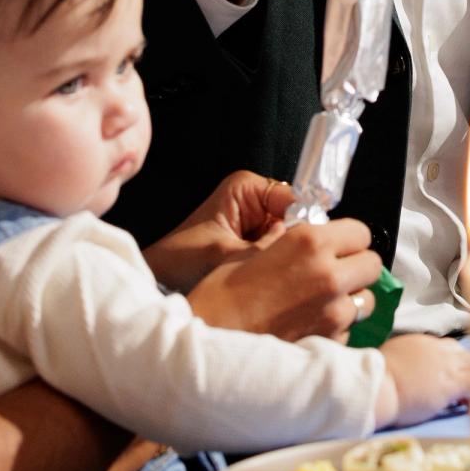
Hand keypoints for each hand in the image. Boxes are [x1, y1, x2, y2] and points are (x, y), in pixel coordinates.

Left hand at [142, 171, 296, 292]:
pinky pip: (279, 254)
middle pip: (297, 220)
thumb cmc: (180, 259)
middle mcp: (256, 200)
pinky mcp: (256, 244)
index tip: (310, 251)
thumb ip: (265, 251)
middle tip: (285, 270)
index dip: (305, 226)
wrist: (159, 280)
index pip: (295, 199)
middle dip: (293, 246)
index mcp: (247, 188)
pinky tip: (265, 282)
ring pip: (290, 241)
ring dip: (284, 260)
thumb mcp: (225, 254)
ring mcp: (258, 223)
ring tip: (269, 278)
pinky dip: (275, 269)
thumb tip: (302, 255)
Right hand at [183, 216, 383, 340]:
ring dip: (351, 300)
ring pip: (367, 300)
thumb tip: (310, 240)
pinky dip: (337, 330)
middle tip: (335, 274)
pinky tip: (311, 328)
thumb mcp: (254, 252)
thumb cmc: (221, 296)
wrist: (207, 343)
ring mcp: (333, 311)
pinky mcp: (331, 343)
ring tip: (323, 305)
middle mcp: (329, 273)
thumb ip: (290, 243)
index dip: (349, 239)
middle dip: (357, 267)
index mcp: (309, 241)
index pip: (361, 231)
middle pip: (372, 264)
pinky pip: (349, 331)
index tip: (338, 247)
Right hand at [374, 334, 469, 426]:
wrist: (377, 385)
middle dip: (469, 371)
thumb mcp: (392, 357)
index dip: (454, 362)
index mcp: (423, 344)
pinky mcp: (452, 385)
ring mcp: (448, 366)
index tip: (452, 376)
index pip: (450, 347)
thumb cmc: (376, 377)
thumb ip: (405, 359)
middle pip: (466, 355)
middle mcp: (439, 351)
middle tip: (465, 391)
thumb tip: (405, 369)